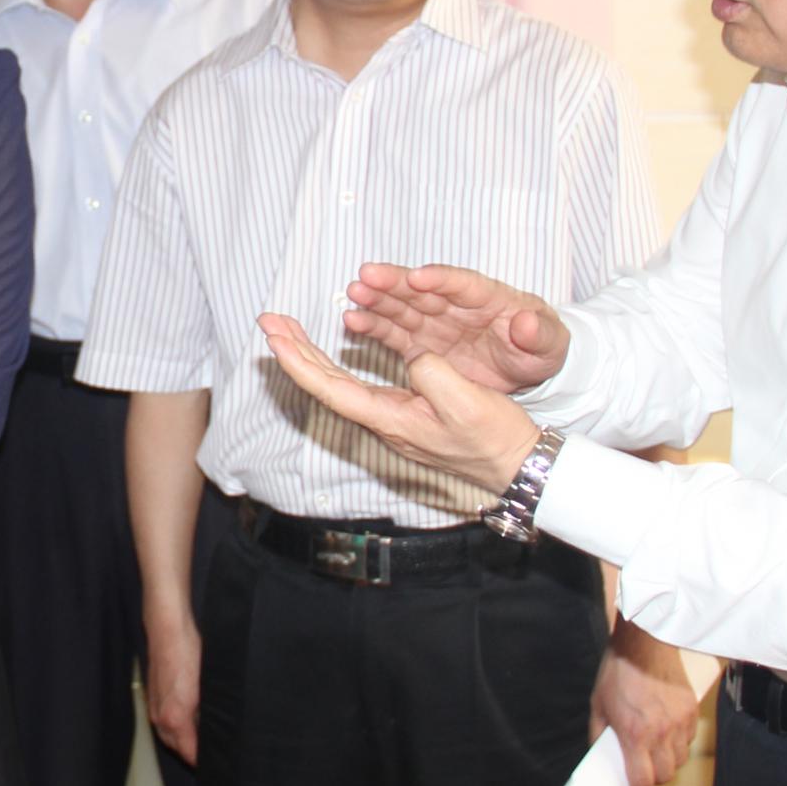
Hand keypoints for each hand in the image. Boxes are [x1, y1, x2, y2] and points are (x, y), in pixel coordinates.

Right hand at [145, 606, 201, 766]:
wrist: (169, 631)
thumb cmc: (189, 655)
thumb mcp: (207, 688)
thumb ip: (208, 715)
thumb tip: (216, 730)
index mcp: (175, 719)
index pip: (190, 753)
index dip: (202, 761)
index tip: (217, 764)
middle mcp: (161, 718)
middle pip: (176, 749)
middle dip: (191, 754)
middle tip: (212, 754)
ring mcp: (154, 707)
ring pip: (168, 736)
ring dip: (182, 741)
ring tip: (201, 740)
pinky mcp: (152, 696)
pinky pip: (162, 722)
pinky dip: (174, 727)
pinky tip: (188, 719)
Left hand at [259, 311, 545, 492]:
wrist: (517, 465)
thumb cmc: (494, 438)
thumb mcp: (467, 402)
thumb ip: (433, 374)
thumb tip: (413, 357)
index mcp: (391, 419)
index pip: (331, 389)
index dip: (299, 363)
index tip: (274, 337)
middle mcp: (384, 420)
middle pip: (326, 384)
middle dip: (294, 352)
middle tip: (269, 320)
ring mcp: (392, 418)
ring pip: (339, 384)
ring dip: (311, 355)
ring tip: (288, 329)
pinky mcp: (406, 414)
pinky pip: (359, 385)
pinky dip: (338, 364)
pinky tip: (333, 350)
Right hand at [337, 263, 570, 393]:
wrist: (528, 369)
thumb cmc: (541, 348)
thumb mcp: (552, 344)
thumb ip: (542, 333)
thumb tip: (528, 322)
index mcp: (489, 297)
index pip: (463, 284)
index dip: (440, 279)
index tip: (418, 278)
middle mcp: (455, 305)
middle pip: (422, 290)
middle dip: (395, 282)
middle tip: (367, 275)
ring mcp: (435, 322)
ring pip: (402, 307)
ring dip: (377, 300)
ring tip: (354, 293)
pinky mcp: (421, 344)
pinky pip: (393, 333)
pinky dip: (373, 326)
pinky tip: (352, 320)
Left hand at [591, 620, 699, 785]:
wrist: (644, 643)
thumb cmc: (618, 673)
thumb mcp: (598, 706)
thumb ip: (598, 734)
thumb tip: (598, 756)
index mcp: (634, 734)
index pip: (642, 782)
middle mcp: (660, 733)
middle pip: (665, 776)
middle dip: (653, 781)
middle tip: (642, 775)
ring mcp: (679, 723)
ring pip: (679, 761)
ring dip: (667, 764)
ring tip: (653, 753)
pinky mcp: (691, 711)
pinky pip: (688, 741)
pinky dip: (678, 745)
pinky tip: (666, 735)